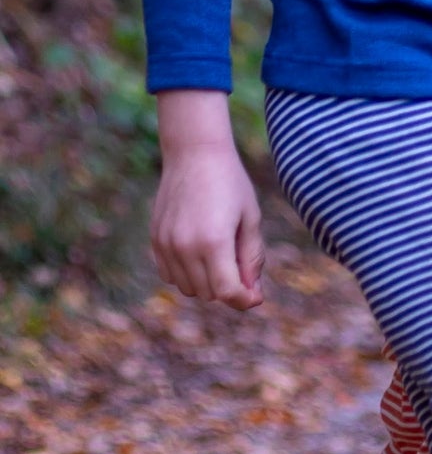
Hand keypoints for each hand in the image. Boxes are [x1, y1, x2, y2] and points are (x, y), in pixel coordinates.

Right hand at [152, 92, 263, 310]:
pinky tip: (200, 253)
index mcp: (214, 241)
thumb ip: (252, 259)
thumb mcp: (251, 220)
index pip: (228, 292)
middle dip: (229, 288)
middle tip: (241, 264)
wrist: (194, 154)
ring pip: (188, 288)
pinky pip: (170, 276)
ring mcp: (166, 245)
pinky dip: (186, 274)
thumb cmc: (230, 184)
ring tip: (221, 254)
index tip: (255, 295)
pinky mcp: (155, 240)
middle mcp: (186, 247)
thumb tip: (252, 296)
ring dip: (207, 283)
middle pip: (209, 294)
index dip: (244, 300)